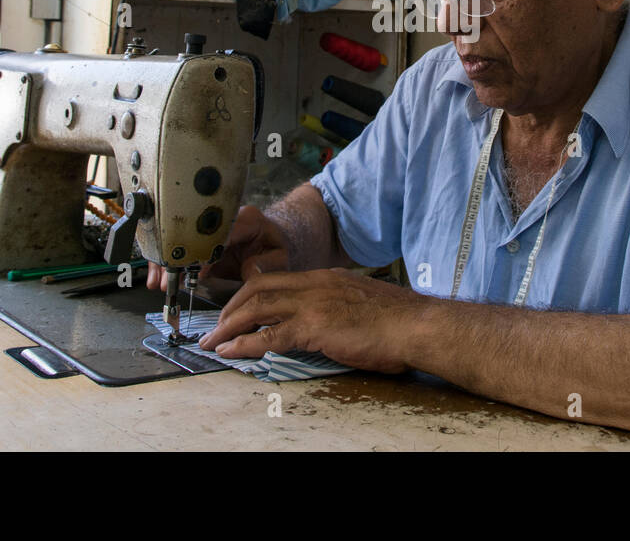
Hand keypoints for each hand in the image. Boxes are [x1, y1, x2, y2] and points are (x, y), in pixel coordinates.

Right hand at [145, 204, 290, 290]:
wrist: (274, 239)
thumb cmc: (276, 249)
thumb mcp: (280, 258)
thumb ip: (266, 266)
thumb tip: (249, 271)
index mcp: (247, 218)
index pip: (220, 232)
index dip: (204, 252)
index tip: (194, 271)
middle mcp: (225, 217)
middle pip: (193, 233)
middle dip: (177, 258)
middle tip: (167, 280)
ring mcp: (210, 224)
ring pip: (181, 237)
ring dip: (168, 260)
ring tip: (159, 281)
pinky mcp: (201, 235)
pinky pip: (179, 245)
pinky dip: (168, 261)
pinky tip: (159, 275)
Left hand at [200, 268, 422, 373]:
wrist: (417, 326)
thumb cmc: (399, 322)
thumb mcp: (361, 304)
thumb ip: (337, 308)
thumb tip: (325, 325)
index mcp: (326, 277)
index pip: (277, 279)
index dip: (250, 292)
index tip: (237, 308)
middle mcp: (315, 284)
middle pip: (258, 287)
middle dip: (231, 307)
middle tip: (216, 326)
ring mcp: (314, 303)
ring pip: (257, 307)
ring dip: (229, 326)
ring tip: (212, 342)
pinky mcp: (315, 327)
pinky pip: (270, 335)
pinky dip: (244, 344)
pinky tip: (231, 352)